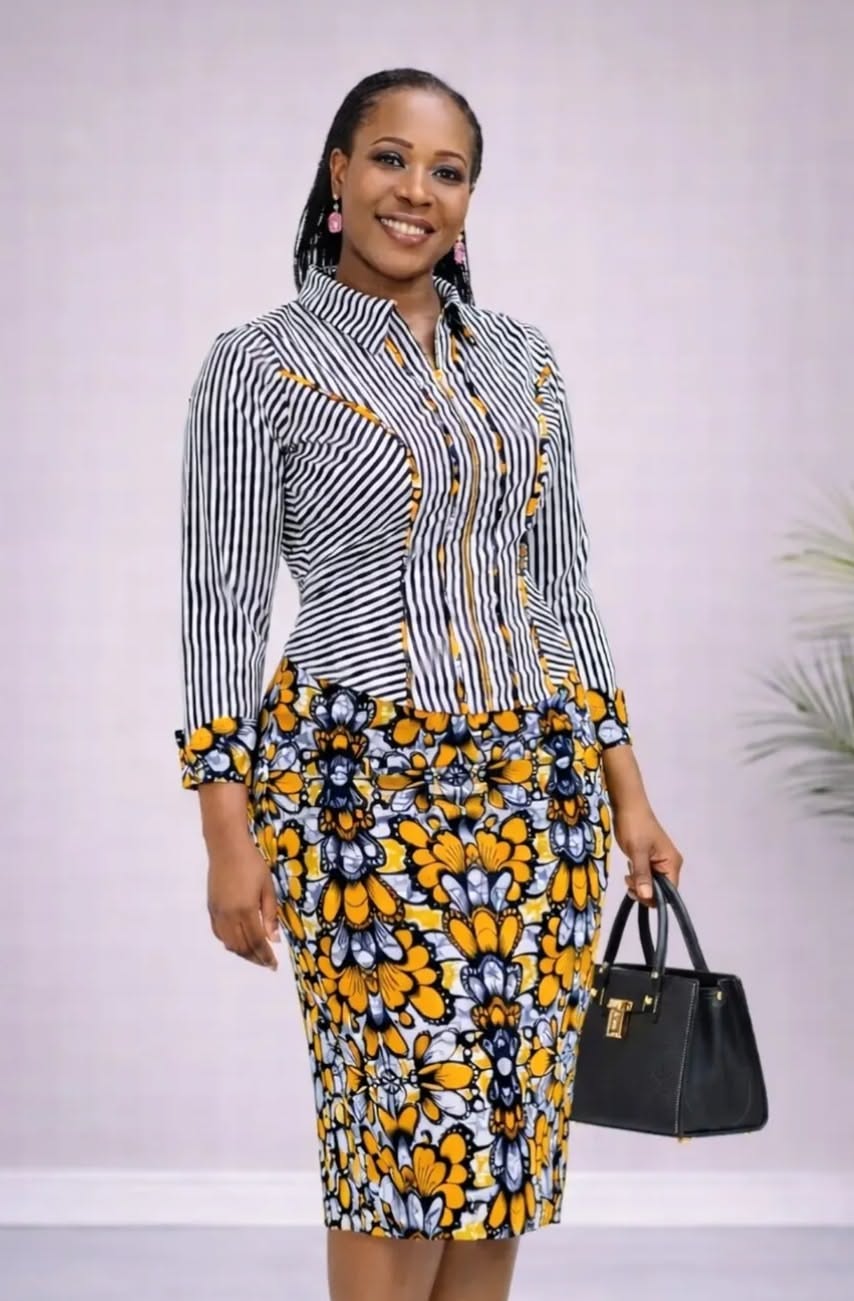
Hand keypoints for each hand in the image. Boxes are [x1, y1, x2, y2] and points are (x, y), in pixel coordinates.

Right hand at [206, 833, 281, 969]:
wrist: (226, 848)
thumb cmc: (252, 864)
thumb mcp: (267, 887)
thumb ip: (270, 914)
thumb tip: (274, 939)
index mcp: (246, 910)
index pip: (256, 942)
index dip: (265, 956)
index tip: (274, 965)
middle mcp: (229, 916)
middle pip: (241, 946)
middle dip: (255, 958)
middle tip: (266, 963)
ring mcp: (218, 913)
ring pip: (229, 943)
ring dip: (242, 952)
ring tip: (255, 954)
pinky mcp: (211, 909)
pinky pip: (219, 933)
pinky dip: (229, 942)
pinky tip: (238, 941)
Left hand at [612, 798, 682, 908]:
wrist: (627, 806)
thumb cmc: (634, 826)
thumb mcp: (637, 851)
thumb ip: (642, 874)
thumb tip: (647, 896)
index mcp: (672, 863)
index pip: (669, 892)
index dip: (654, 897)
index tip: (636, 891)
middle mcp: (670, 865)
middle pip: (661, 890)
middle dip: (644, 890)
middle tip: (629, 879)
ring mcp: (660, 862)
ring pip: (652, 884)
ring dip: (639, 884)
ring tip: (628, 874)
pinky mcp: (651, 860)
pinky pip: (647, 876)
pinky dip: (638, 877)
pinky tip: (630, 869)